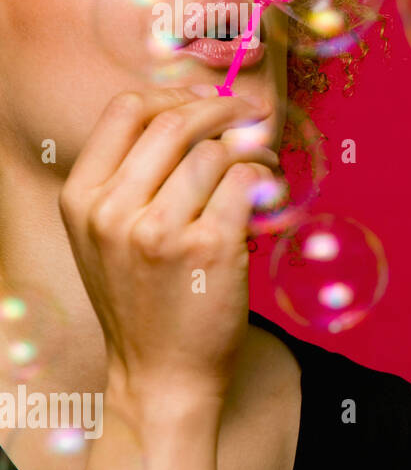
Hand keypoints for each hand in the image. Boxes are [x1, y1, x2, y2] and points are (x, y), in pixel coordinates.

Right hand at [59, 86, 282, 404]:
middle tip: (251, 114)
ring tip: (265, 160)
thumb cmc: (143, 301)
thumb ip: (129, 179)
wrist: (161, 374)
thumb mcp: (104, 238)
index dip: (174, 94)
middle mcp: (114, 210)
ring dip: (251, 146)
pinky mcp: (211, 248)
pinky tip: (269, 189)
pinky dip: (265, 177)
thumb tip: (186, 113)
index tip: (207, 99)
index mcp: (82, 199)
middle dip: (222, 109)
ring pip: (216, 152)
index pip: (125, 111)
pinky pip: (245, 183)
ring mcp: (160, 230)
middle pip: (175, 122)